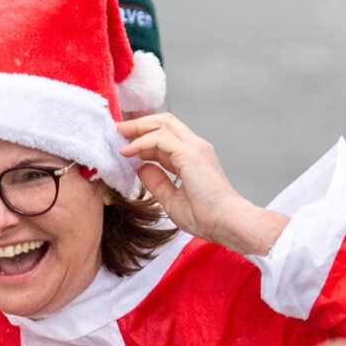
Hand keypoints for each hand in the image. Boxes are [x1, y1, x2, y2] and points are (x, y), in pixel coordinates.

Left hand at [116, 113, 287, 256]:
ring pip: (162, 124)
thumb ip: (158, 182)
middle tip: (118, 131)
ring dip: (138, 128)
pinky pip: (160, 139)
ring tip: (119, 135)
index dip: (144, 138)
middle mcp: (196, 147)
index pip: (166, 137)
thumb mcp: (172, 199)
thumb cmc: (208, 217)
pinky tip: (128, 151)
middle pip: (164, 122)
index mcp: (194, 157)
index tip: (125, 146)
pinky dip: (142, 141)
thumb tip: (141, 168)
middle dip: (139, 124)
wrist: (228, 223)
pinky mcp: (190, 154)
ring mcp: (194, 148)